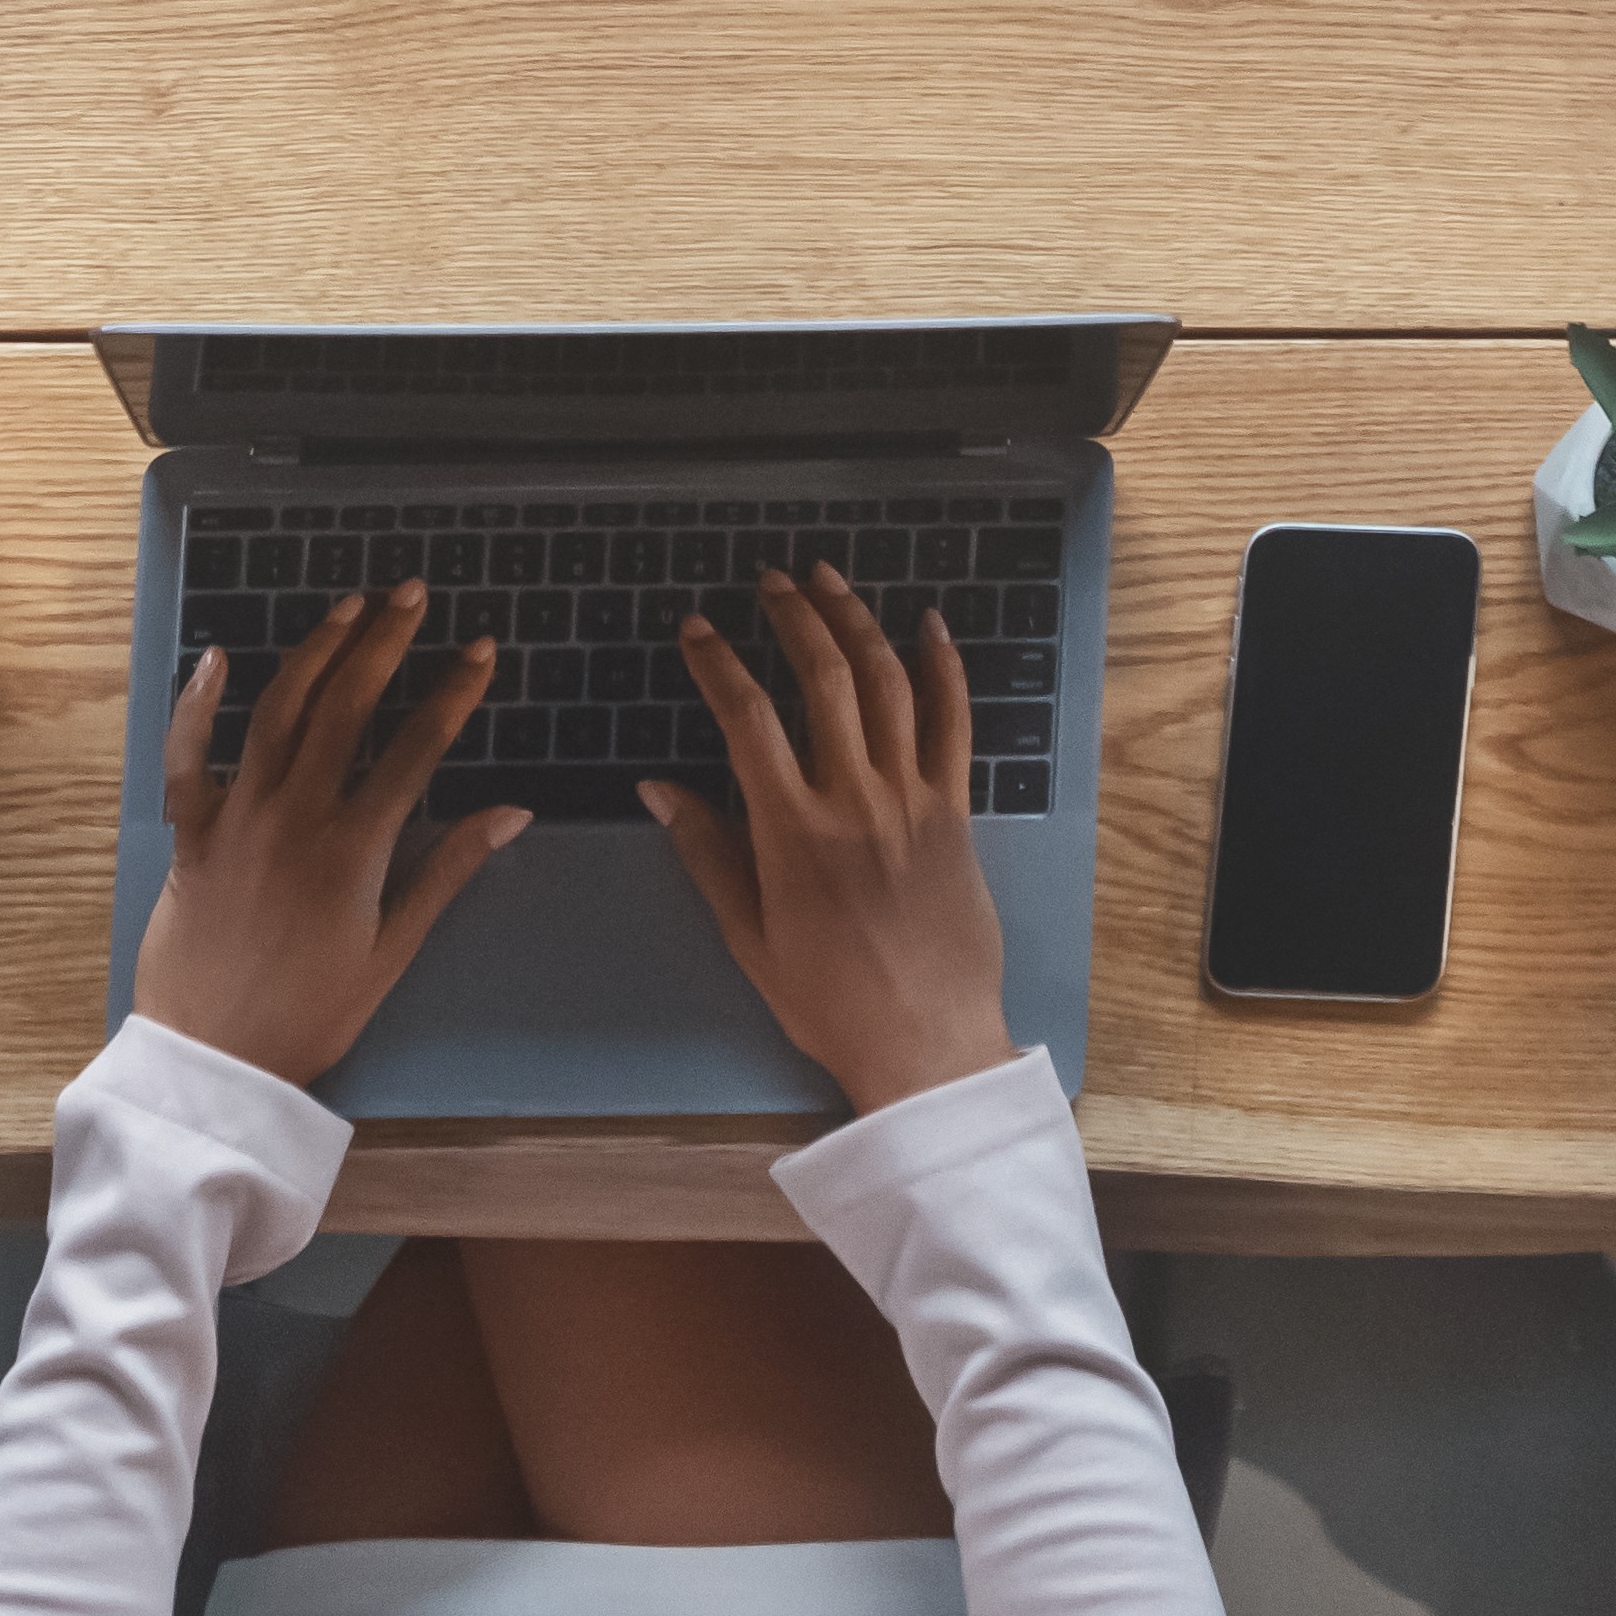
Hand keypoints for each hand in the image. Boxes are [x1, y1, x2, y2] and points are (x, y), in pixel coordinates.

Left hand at [135, 583, 526, 1083]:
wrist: (211, 1058)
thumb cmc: (311, 1011)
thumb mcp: (393, 950)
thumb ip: (447, 870)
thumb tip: (512, 812)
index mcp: (354, 847)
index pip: (417, 747)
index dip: (453, 692)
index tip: (480, 649)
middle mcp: (295, 817)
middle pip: (346, 708)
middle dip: (385, 643)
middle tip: (411, 594)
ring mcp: (236, 820)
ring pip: (277, 714)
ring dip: (316, 653)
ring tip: (348, 607)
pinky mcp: (189, 836)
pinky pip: (188, 759)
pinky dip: (198, 705)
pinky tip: (218, 656)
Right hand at [647, 565, 1011, 1113]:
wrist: (924, 1035)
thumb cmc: (825, 997)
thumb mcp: (748, 936)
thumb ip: (707, 853)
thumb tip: (658, 786)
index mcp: (792, 830)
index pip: (745, 720)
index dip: (717, 663)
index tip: (695, 627)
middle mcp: (855, 797)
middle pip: (823, 680)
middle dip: (792, 618)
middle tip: (769, 580)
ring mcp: (913, 796)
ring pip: (887, 684)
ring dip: (857, 622)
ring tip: (828, 580)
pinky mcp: (958, 806)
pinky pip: (954, 721)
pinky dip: (944, 666)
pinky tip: (930, 625)